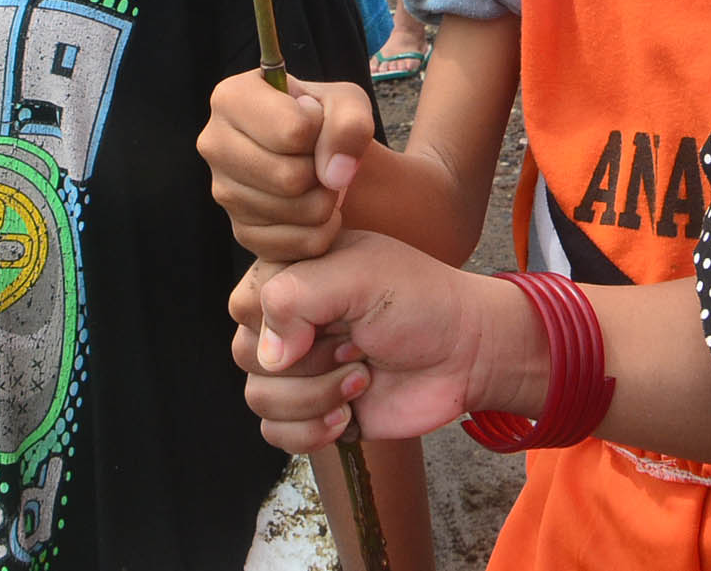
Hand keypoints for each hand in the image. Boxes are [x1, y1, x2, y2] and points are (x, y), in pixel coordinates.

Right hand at [198, 71, 376, 262]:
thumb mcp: (348, 104)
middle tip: (321, 159)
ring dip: (324, 199)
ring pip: (293, 211)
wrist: (323, 159)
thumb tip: (333, 175)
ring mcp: (222, 192)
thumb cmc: (327, 122)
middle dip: (322, 171)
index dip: (322, 131)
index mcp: (231, 97)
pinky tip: (315, 207)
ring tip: (319, 180)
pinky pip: (296, 243)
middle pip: (289, 177)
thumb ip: (349, 124)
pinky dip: (322, 229)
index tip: (317, 123)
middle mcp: (214, 143)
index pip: (293, 131)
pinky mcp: (240, 231)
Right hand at [232, 232, 543, 452]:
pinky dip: (312, 431)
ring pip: (259, 399)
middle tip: (356, 345)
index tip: (335, 312)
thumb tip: (266, 357)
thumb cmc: (420, 302)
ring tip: (361, 377)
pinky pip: (275, 434)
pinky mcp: (311, 412)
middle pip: (244, 355)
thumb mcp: (360, 275)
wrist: (466, 354)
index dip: (282, 318)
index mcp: (292, 277)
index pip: (244, 304)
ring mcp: (298, 370)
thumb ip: (296, 297)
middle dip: (308, 360)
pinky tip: (349, 414)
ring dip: (316, 396)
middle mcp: (287, 323)